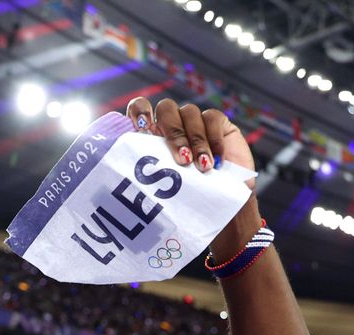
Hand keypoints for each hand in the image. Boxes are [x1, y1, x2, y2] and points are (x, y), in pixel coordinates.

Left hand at [123, 96, 259, 258]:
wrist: (224, 207)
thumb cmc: (190, 201)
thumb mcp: (166, 190)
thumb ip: (151, 178)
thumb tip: (129, 181)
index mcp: (152, 136)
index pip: (140, 108)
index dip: (140, 112)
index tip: (143, 129)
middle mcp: (172, 125)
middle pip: (166, 108)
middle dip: (174, 133)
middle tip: (182, 160)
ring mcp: (195, 122)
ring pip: (189, 112)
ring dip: (195, 140)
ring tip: (202, 167)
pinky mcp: (218, 123)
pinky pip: (212, 117)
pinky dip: (214, 139)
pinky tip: (217, 161)